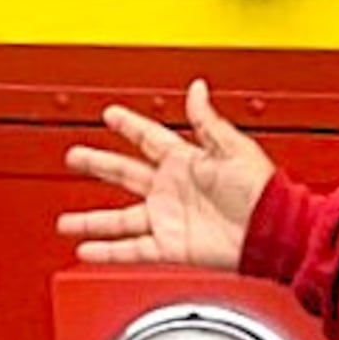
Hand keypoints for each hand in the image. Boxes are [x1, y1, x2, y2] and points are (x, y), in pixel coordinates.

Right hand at [57, 79, 278, 272]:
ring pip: (120, 218)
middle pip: (124, 173)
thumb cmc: (264, 191)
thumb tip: (197, 88)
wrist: (273, 232)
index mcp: (187, 161)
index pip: (149, 138)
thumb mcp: (233, 148)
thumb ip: (208, 121)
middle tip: (74, 156)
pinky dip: (108, 251)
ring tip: (65, 221)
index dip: (130, 126)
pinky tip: (87, 250)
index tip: (110, 114)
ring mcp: (169, 218)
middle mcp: (173, 189)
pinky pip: (132, 249)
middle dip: (98, 164)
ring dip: (92, 220)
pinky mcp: (171, 246)